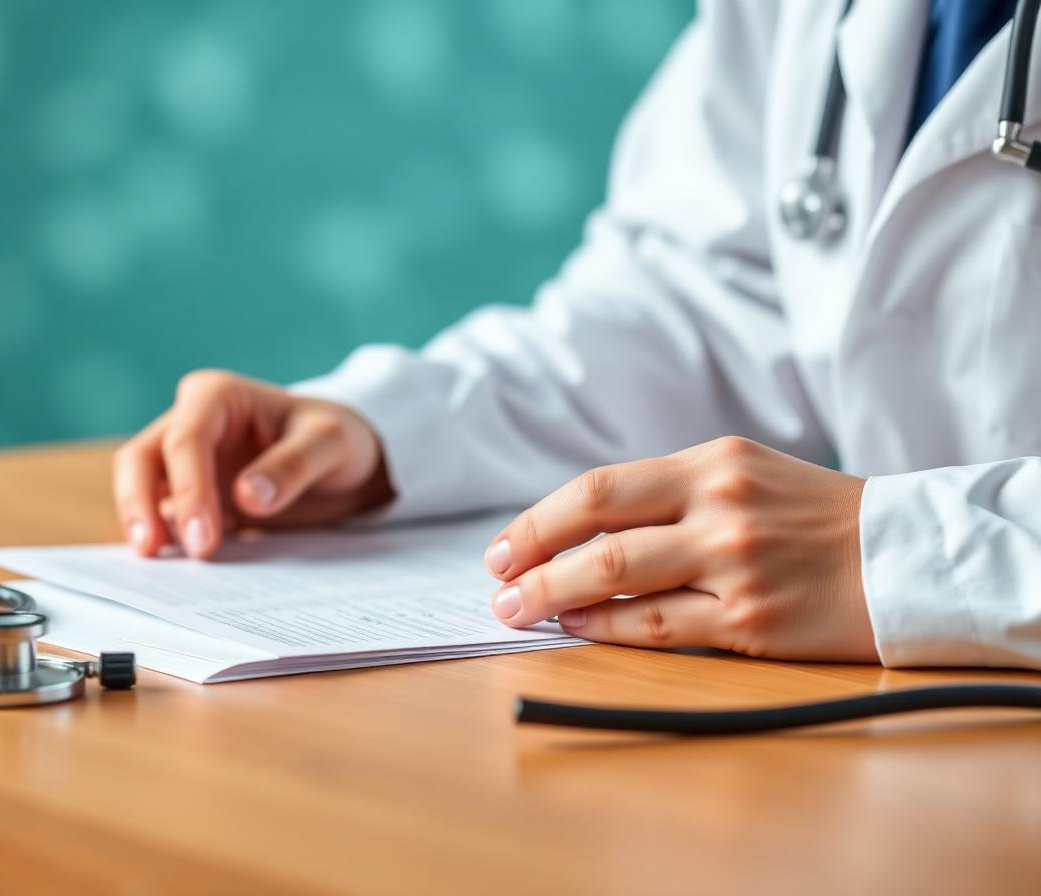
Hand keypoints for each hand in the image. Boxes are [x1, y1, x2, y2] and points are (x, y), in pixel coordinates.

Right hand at [113, 370, 393, 557]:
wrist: (338, 458)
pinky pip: (161, 514)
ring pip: (140, 486)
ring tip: (154, 561)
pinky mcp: (187, 493)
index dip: (190, 490)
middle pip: (141, 458)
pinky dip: (162, 538)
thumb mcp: (330, 443)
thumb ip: (293, 465)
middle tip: (156, 551)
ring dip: (141, 522)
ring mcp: (184, 460)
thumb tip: (248, 497)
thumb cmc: (331, 438)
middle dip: (141, 504)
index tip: (203, 540)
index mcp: (216, 396)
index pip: (186, 440)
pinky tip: (173, 569)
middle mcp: (190, 421)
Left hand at [483, 437, 877, 661]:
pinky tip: (577, 629)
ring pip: (617, 581)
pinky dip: (606, 628)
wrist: (905, 556)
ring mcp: (734, 564)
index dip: (538, 521)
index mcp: (710, 462)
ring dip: (554, 599)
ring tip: (520, 612)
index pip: (598, 488)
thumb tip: (578, 529)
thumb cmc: (811, 516)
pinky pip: (658, 627)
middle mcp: (718, 506)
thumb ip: (667, 493)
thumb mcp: (742, 473)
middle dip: (530, 562)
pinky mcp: (751, 619)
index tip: (501, 547)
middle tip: (496, 587)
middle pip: (595, 534)